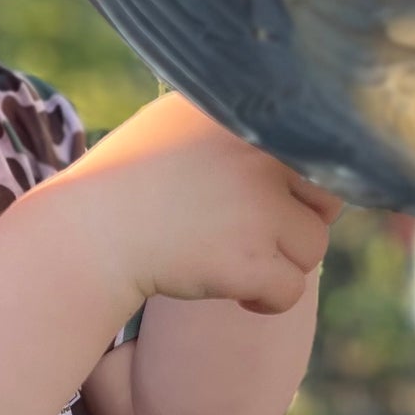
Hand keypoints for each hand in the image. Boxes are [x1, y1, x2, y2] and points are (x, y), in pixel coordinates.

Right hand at [55, 91, 342, 315]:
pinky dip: (268, 300)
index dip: (297, 182)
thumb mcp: (178, 120)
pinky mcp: (252, 259)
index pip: (318, 146)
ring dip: (280, 262)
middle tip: (250, 234)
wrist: (87, 235)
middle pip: (327, 197)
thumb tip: (293, 128)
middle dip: (296, 221)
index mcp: (245, 115)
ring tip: (233, 261)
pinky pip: (293, 289)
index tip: (263, 200)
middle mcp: (258, 152)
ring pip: (313, 246)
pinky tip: (236, 294)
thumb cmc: (125, 182)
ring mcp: (258, 206)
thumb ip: (235, 120)